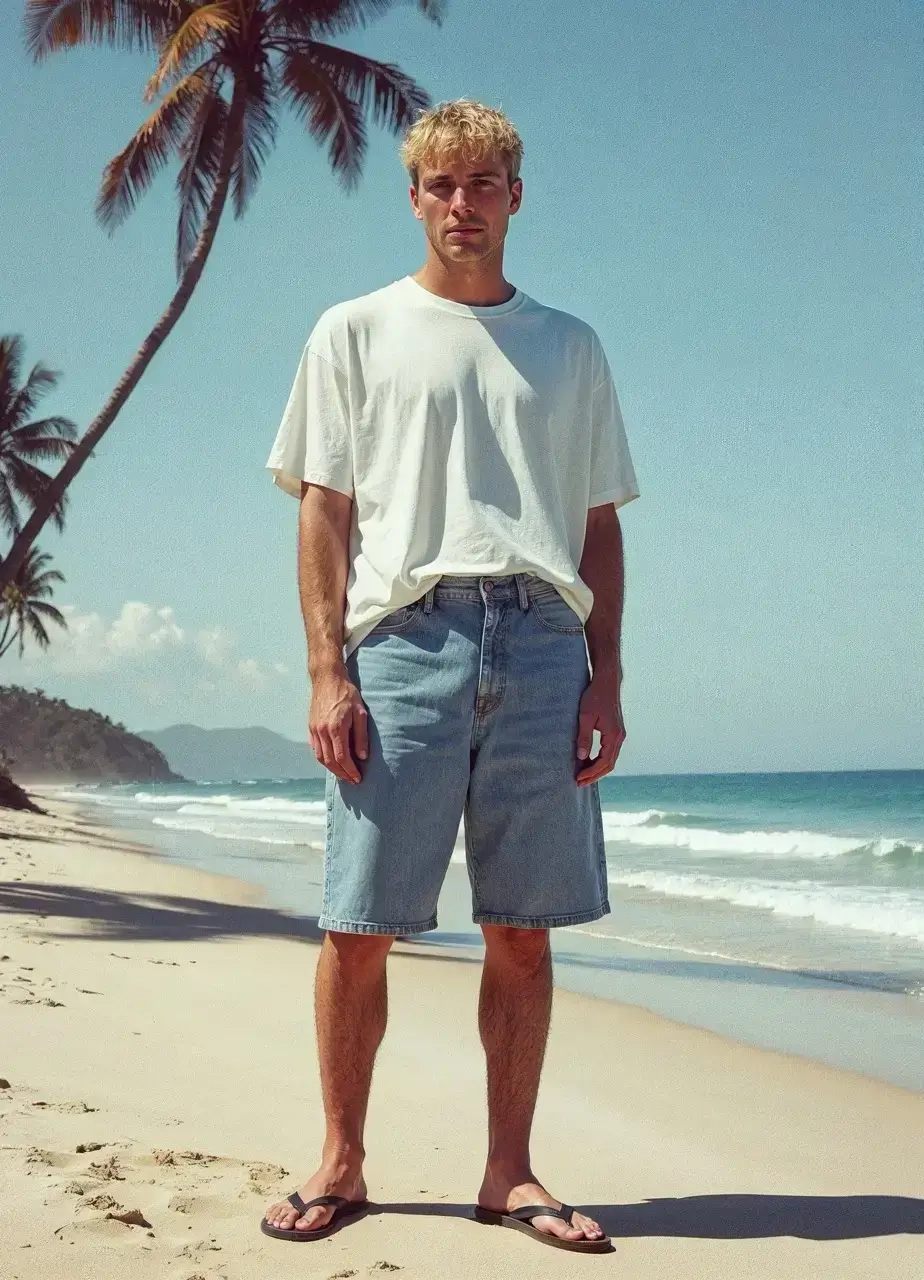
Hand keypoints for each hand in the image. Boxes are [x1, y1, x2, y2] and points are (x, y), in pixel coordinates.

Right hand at [309, 665, 367, 783]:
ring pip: (320, 757)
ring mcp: (314, 730)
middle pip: (330, 761)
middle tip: (352, 780)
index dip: (350, 771)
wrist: (327, 678)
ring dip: (332, 769)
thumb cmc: (347, 693)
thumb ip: (361, 736)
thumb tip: (362, 757)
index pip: (342, 757)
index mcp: (336, 728)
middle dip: (342, 774)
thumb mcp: (360, 713)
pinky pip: (315, 749)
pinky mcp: (310, 727)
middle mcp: (322, 731)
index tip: (358, 778)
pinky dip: (323, 759)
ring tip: (343, 774)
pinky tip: (331, 761)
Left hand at [575, 670, 625, 786]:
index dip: (591, 772)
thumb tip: (582, 757)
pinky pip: (609, 752)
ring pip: (610, 759)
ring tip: (582, 775)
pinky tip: (589, 761)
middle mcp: (619, 737)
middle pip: (609, 765)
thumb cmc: (595, 697)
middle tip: (579, 783)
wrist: (607, 682)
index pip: (604, 762)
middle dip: (594, 775)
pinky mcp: (616, 732)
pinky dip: (600, 760)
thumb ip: (584, 737)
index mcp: (614, 736)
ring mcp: (619, 735)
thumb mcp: (585, 717)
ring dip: (597, 769)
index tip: (578, 778)